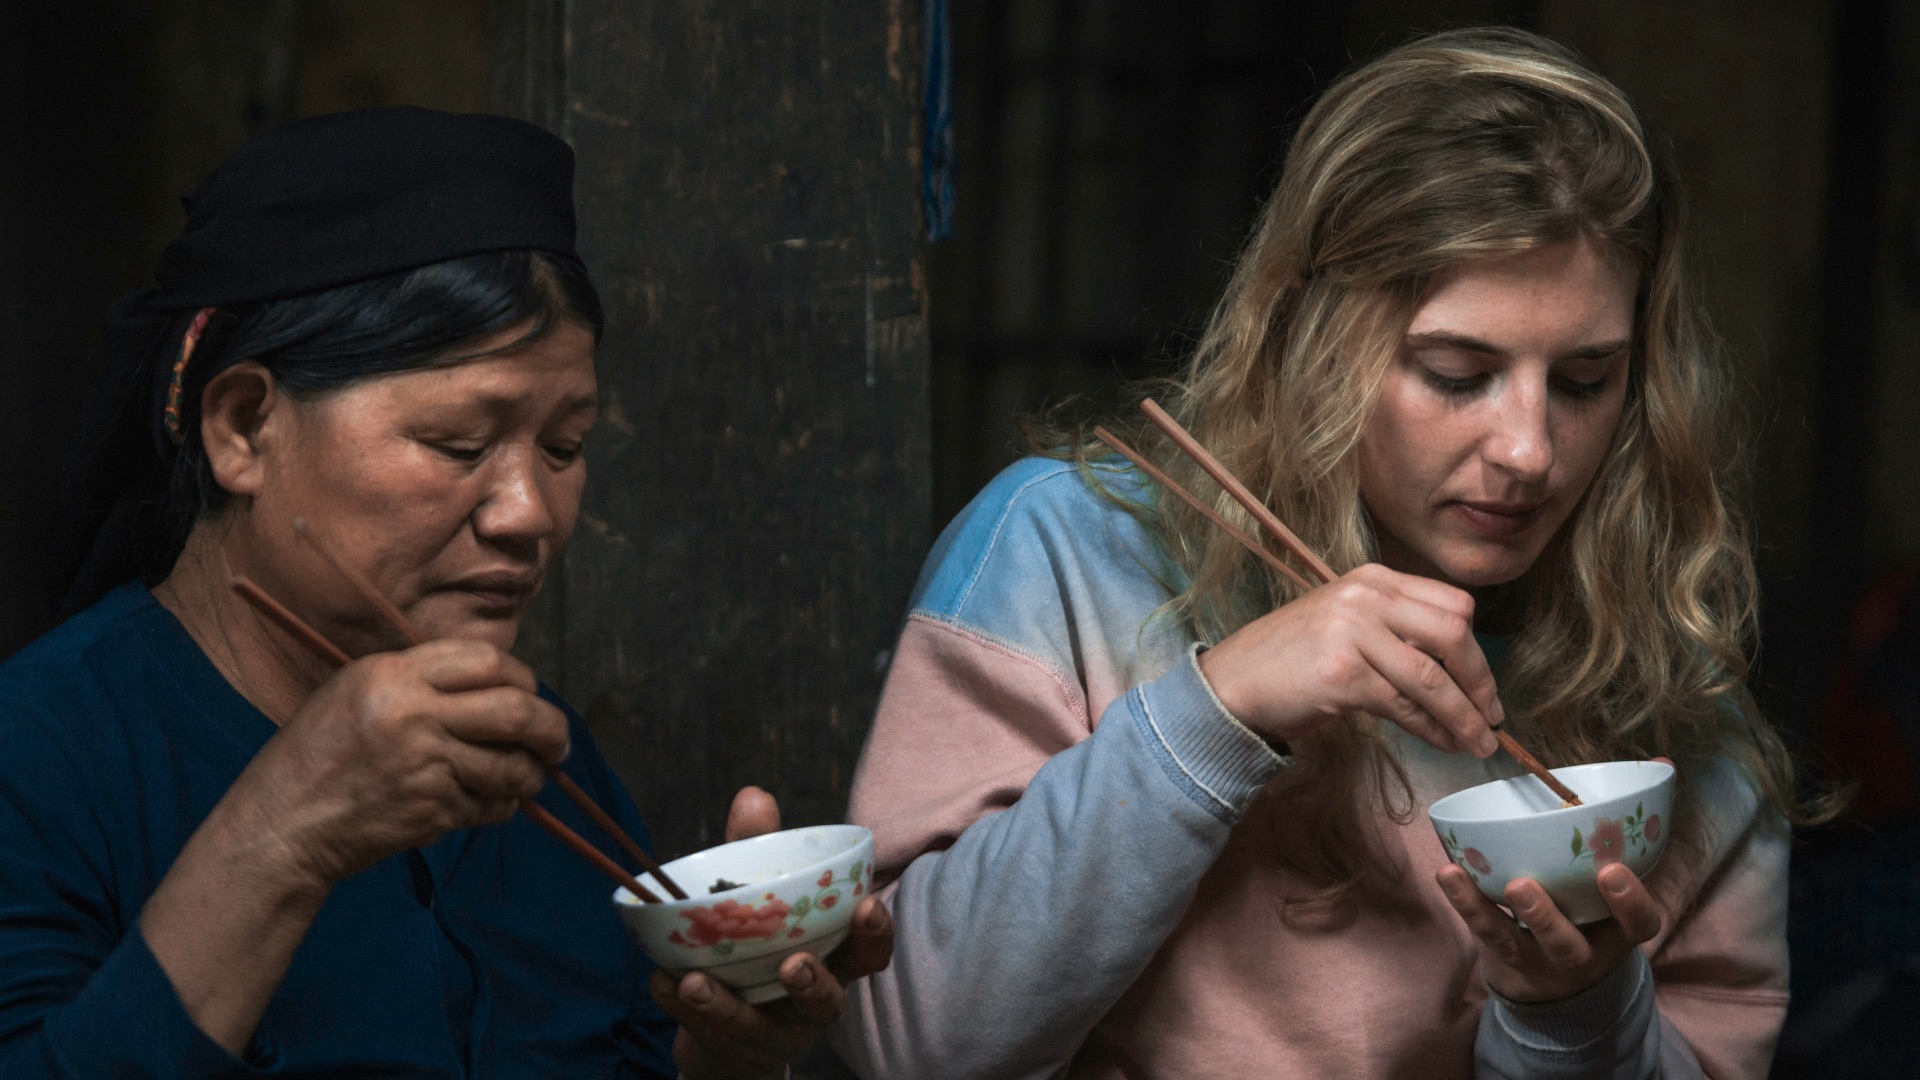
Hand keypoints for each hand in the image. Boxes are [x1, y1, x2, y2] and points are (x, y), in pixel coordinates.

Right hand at [229, 638, 570, 887]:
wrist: (282, 823)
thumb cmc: (317, 754)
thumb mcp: (355, 690)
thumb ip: (421, 679)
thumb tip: (496, 684)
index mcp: (393, 675)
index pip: (487, 661)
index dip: (522, 678)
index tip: (530, 693)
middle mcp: (413, 714)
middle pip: (516, 710)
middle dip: (551, 727)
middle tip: (558, 742)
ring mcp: (426, 765)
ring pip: (513, 765)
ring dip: (533, 774)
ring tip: (532, 777)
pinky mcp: (432, 810)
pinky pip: (491, 804)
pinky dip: (502, 805)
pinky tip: (492, 802)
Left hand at [653, 787, 895, 1079]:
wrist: (726, 1023)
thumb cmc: (756, 946)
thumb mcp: (759, 897)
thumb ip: (756, 850)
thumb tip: (753, 795)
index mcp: (831, 958)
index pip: (869, 951)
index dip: (876, 932)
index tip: (867, 906)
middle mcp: (811, 1001)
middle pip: (829, 1001)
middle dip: (815, 985)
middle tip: (793, 964)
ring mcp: (772, 1033)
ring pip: (760, 1030)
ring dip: (728, 1007)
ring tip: (697, 981)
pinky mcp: (733, 1049)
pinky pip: (706, 1034)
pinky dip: (681, 1007)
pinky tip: (661, 981)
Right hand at [1196, 562, 1502, 754]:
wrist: (1233, 682)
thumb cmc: (1293, 660)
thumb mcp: (1348, 626)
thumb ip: (1397, 632)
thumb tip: (1460, 674)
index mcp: (1373, 579)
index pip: (1452, 603)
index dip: (1477, 648)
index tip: (1484, 685)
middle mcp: (1365, 596)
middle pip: (1453, 633)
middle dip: (1480, 681)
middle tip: (1491, 717)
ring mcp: (1352, 632)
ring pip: (1432, 676)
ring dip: (1463, 716)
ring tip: (1477, 743)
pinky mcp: (1342, 673)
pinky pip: (1404, 705)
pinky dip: (1431, 729)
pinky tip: (1442, 742)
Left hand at [1437, 861, 1663, 1002]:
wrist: (1557, 977)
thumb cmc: (1593, 909)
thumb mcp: (1613, 891)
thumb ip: (1618, 845)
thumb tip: (1649, 766)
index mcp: (1618, 934)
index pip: (1639, 924)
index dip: (1631, 902)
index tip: (1613, 870)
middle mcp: (1582, 955)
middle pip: (1567, 947)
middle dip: (1545, 919)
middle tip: (1522, 886)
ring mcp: (1539, 962)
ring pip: (1512, 944)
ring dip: (1484, 910)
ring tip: (1457, 875)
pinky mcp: (1503, 957)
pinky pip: (1481, 933)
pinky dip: (1462, 902)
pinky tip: (1447, 873)